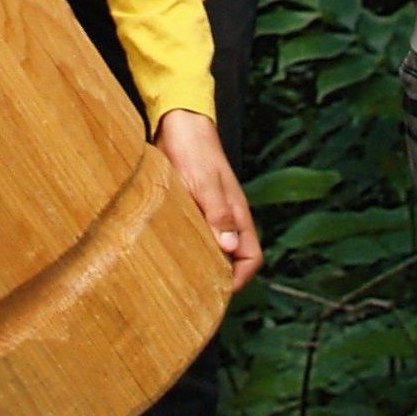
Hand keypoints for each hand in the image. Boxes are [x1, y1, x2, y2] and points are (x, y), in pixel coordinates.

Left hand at [155, 109, 261, 291]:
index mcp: (237, 213)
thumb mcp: (204, 181)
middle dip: (217, 277)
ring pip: (211, 247)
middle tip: (193, 294)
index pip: (250, 257)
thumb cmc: (194, 148)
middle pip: (231, 258)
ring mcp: (208, 212)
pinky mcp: (190, 206)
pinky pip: (193, 234)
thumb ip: (217, 212)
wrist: (178, 121)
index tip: (218, 292)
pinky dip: (185, 246)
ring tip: (178, 279)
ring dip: (200, 262)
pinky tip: (166, 253)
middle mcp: (226, 217)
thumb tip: (230, 247)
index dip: (239, 278)